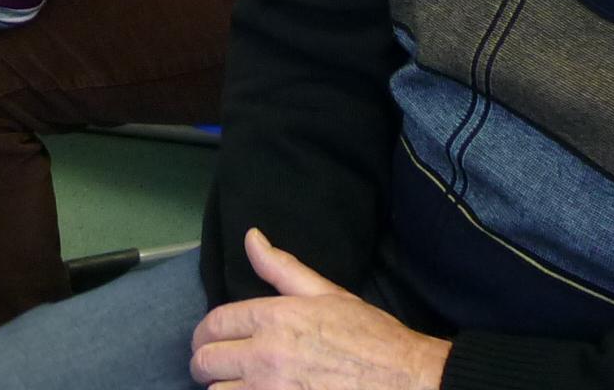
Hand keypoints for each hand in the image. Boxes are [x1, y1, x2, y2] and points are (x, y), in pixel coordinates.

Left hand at [189, 229, 449, 387]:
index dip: (204, 334)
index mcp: (273, 318)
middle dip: (205, 364)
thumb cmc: (371, 338)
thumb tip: (250, 238)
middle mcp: (266, 356)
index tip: (206, 342)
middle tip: (215, 368)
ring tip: (235, 387)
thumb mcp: (326, 293)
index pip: (214, 324)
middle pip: (206, 362)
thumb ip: (281, 268)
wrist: (409, 381)